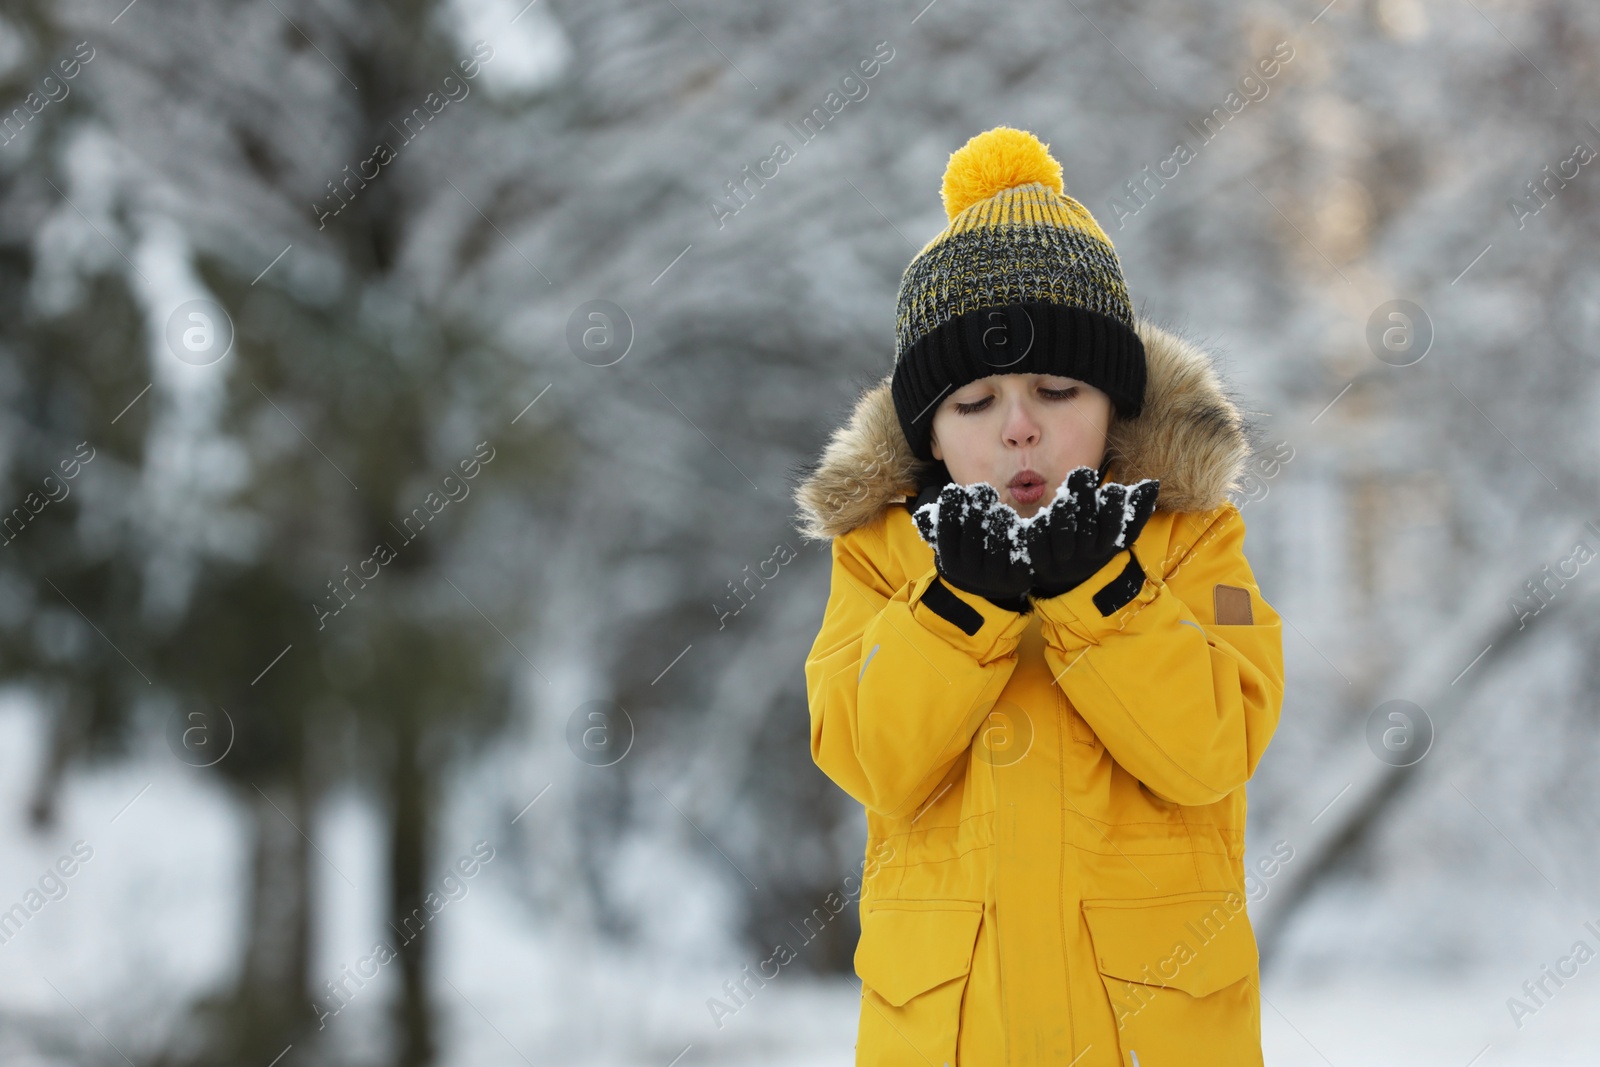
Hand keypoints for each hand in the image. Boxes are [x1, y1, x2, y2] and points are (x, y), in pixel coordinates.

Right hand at [911, 481, 1033, 609]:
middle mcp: (970, 573)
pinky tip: (1015, 523)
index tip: (954, 489)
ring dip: (998, 520)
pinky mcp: (1018, 578)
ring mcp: (995, 577)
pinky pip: (1020, 555)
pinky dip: (1019, 535)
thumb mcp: (952, 543)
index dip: (949, 510)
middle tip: (981, 490)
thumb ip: (936, 527)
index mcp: (951, 562)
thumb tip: (922, 515)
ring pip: (996, 546)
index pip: (947, 534)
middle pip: (972, 538)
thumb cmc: (969, 553)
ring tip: (1000, 509)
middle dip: (976, 510)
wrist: (995, 586)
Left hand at [1025, 466, 1159, 598]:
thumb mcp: (1118, 531)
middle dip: (1086, 500)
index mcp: (1106, 544)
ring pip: (1062, 538)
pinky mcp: (1039, 563)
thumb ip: (1136, 508)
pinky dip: (1037, 532)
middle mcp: (1086, 553)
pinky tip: (1040, 515)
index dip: (1114, 509)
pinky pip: (1036, 548)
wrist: (1067, 579)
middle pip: (1087, 529)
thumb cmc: (1096, 542)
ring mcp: (1062, 559)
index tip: (1112, 487)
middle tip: (1083, 472)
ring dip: (1063, 515)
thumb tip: (1153, 483)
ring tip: (1064, 495)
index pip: (1114, 528)